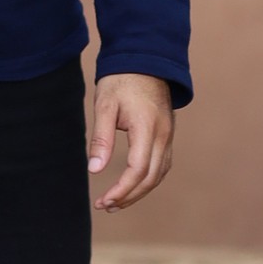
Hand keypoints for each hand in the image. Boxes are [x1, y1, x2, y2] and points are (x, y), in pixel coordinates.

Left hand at [88, 71, 174, 210]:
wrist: (145, 58)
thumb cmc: (121, 79)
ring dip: (139, 191)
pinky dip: (148, 179)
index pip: (137, 171)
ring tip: (116, 201)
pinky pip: (162, 164)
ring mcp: (168, 135)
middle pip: (150, 178)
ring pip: (158, 174)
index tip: (103, 200)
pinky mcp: (167, 133)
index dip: (121, 190)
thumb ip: (101, 139)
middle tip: (105, 205)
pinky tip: (134, 184)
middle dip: (129, 197)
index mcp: (147, 128)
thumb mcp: (105, 105)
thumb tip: (94, 170)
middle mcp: (163, 135)